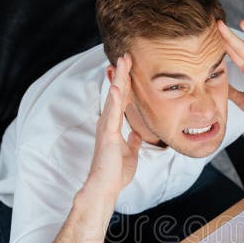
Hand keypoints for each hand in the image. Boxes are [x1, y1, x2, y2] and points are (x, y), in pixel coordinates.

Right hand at [84, 53, 141, 202]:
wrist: (106, 187)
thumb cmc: (115, 172)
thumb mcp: (130, 153)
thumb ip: (133, 141)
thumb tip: (137, 134)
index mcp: (114, 126)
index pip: (121, 100)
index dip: (125, 83)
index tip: (128, 67)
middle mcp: (108, 123)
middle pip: (116, 93)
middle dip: (121, 74)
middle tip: (125, 56)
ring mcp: (107, 128)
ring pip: (113, 99)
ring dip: (118, 80)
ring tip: (121, 62)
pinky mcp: (108, 135)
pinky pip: (111, 114)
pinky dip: (113, 100)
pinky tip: (116, 87)